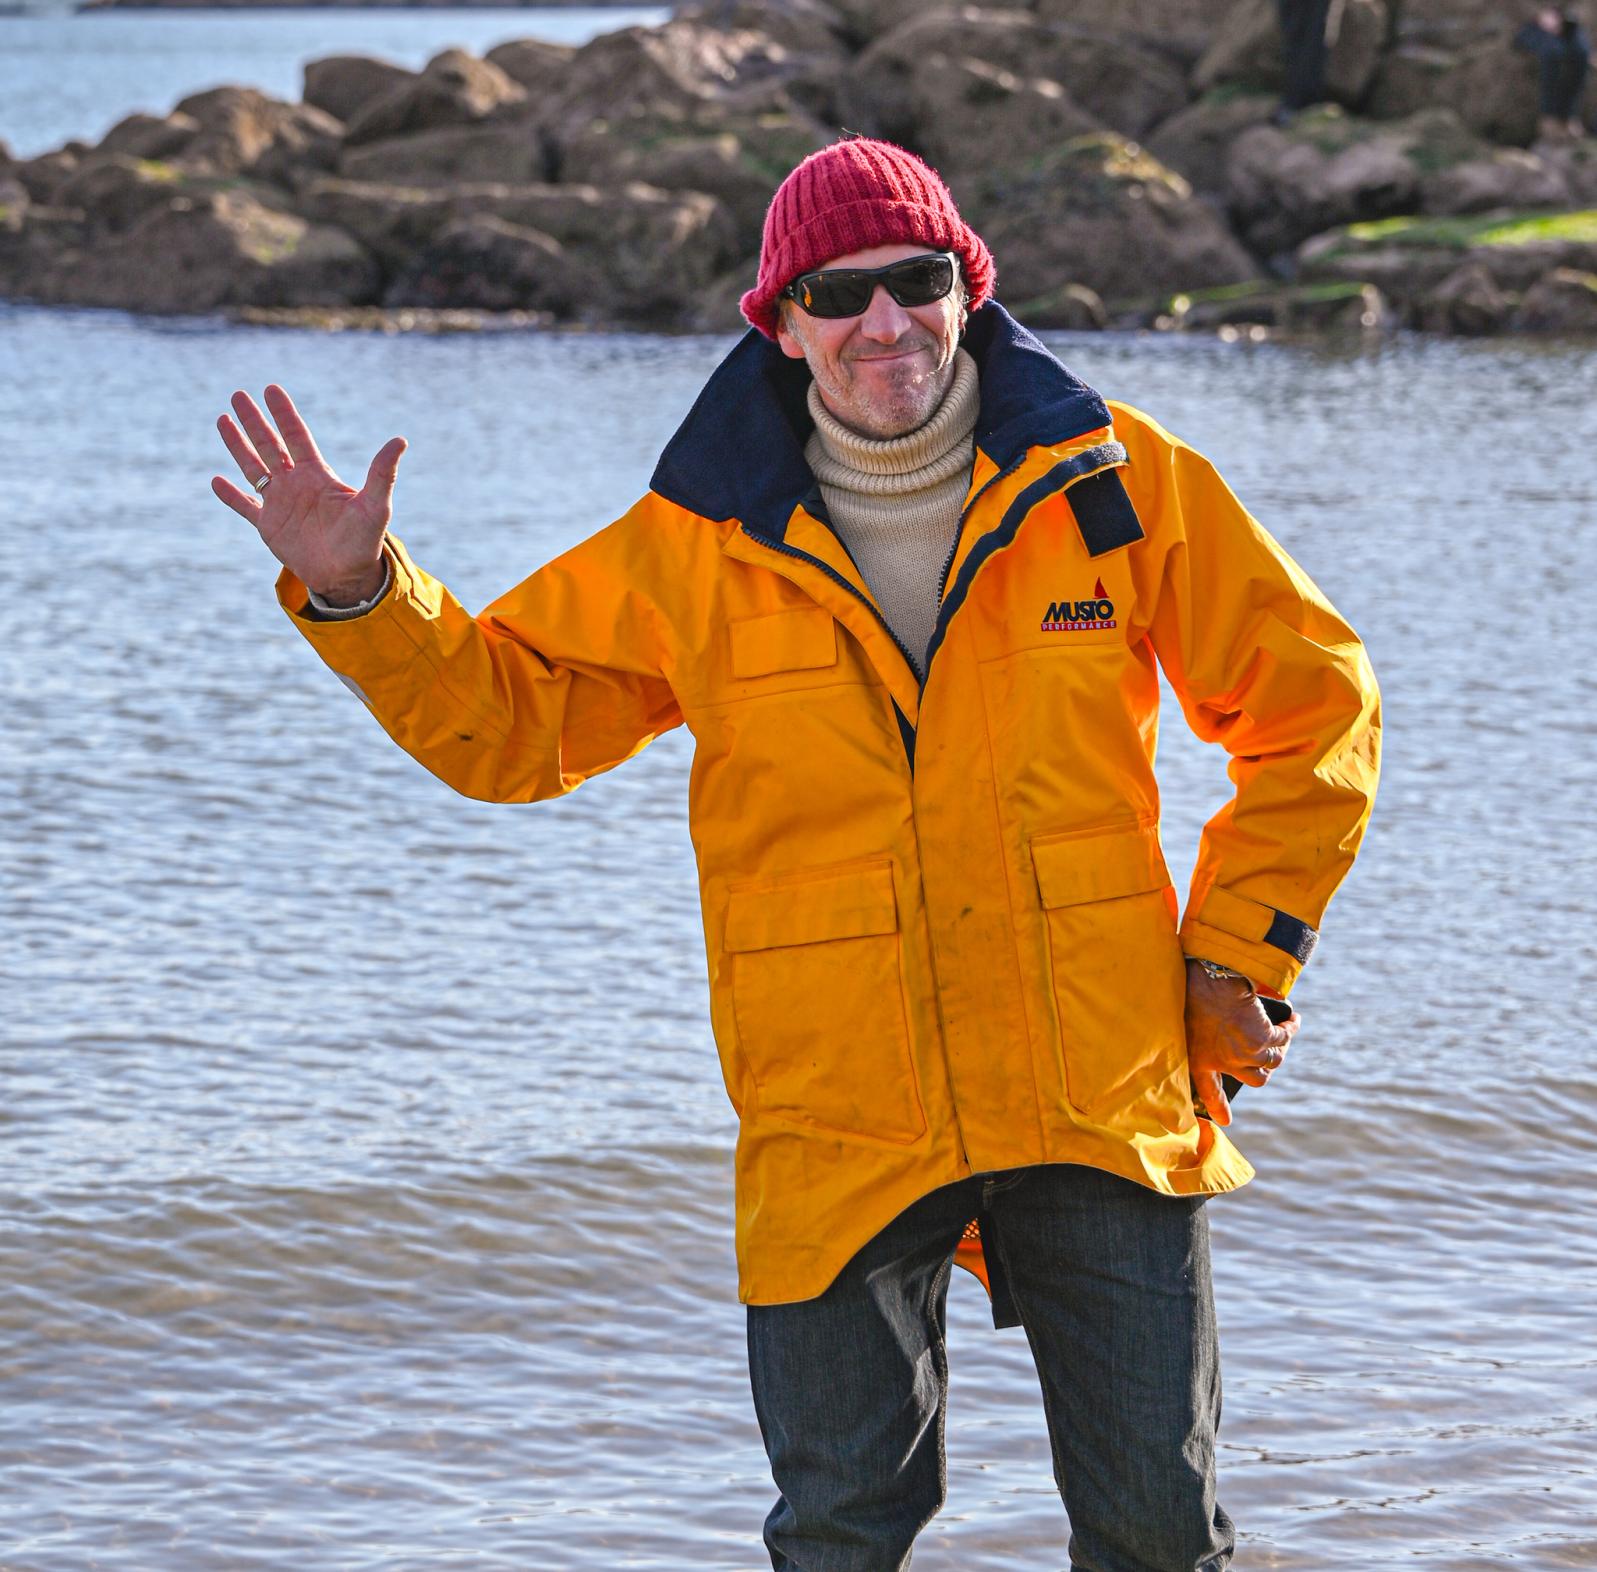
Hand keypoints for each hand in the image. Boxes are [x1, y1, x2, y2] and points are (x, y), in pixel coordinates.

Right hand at [212, 384, 405, 604]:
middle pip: (270, 445)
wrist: (348, 576)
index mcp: (318, 476)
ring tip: (222, 420)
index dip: (284, 414)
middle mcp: (296, 485)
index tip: (271, 390)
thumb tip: (400, 440)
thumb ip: (382, 473)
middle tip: (238, 394)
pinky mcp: (269, 526)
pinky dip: (231, 495)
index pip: (297, 436)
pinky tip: (216, 481)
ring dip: (238, 445)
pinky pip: (246, 507)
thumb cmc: (365, 541)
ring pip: (253, 468)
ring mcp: (281, 504)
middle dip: (254, 421)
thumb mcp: (375, 505)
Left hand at [1184, 959, 1298, 1127]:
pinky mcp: (1264, 1039)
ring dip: (1281, 1047)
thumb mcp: (1185, 1017)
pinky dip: (1290, 1029)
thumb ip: (1200, 1031)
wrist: (1212, 976)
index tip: (1225, 1121)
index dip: (1218, 1106)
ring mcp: (1246, 1054)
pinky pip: (1283, 1039)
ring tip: (1283, 1031)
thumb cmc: (1193, 990)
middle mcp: (1225, 1063)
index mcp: (1200, 1059)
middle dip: (1264, 1070)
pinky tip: (1292, 1020)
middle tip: (1267, 1056)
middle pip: (1256, 1080)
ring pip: (1273, 1062)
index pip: (1208, 1090)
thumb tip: (1220, 1029)